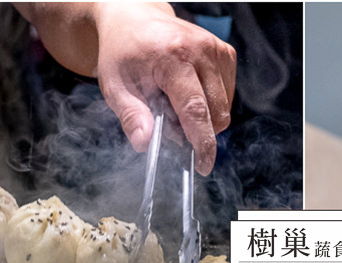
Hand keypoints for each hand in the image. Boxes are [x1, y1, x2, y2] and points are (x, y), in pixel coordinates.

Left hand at [93, 4, 236, 174]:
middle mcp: (201, 50)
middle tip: (169, 125)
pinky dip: (210, 104)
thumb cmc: (123, 51)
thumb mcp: (115, 85)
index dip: (201, 142)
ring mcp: (216, 50)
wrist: (134, 18)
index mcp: (172, 57)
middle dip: (197, 131)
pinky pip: (226, 95)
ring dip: (203, 117)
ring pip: (224, 107)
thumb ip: (131, 116)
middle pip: (215, 112)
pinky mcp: (225, 53)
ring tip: (174, 103)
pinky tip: (188, 93)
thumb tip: (144, 144)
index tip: (202, 165)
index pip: (195, 109)